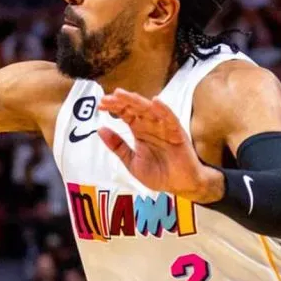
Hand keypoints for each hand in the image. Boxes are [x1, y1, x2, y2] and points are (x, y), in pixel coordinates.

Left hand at [97, 89, 223, 202]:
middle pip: (135, 109)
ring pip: (149, 110)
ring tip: (122, 95)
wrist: (180, 185)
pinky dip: (163, 110)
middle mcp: (151, 125)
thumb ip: (118, 146)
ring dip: (136, 102)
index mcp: (140, 131)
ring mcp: (164, 127)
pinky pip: (170, 119)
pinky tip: (155, 102)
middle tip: (106, 98)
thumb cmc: (158, 174)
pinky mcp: (178, 133)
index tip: (101, 105)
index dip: (113, 108)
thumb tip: (100, 129)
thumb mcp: (132, 162)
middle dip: (121, 102)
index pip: (125, 114)